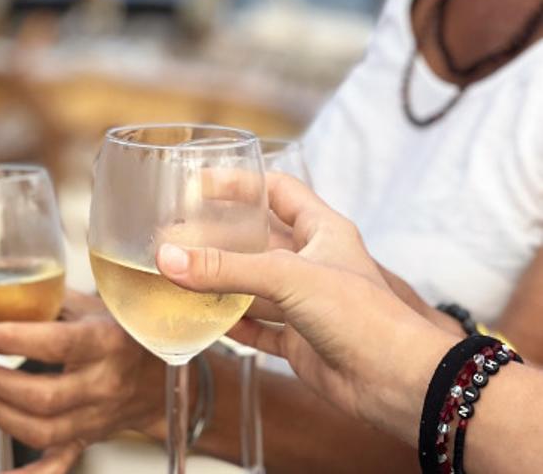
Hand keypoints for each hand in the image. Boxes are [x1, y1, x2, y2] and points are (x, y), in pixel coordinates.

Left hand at [0, 291, 164, 473]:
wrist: (165, 379)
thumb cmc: (128, 334)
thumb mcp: (98, 307)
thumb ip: (54, 299)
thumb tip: (4, 283)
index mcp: (108, 343)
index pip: (56, 345)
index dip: (13, 341)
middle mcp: (105, 385)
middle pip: (43, 397)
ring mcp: (97, 418)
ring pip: (41, 430)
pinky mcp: (89, 438)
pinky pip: (59, 464)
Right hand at [156, 173, 455, 440]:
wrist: (396, 382)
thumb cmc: (362, 315)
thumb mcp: (288, 277)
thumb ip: (227, 268)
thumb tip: (169, 258)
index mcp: (322, 230)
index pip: (277, 190)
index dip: (241, 183)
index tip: (201, 184)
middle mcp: (312, 262)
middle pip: (258, 239)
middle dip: (220, 236)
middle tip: (180, 234)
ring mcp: (305, 303)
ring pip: (253, 285)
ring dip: (221, 283)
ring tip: (180, 276)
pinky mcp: (299, 340)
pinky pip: (257, 327)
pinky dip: (232, 324)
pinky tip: (205, 321)